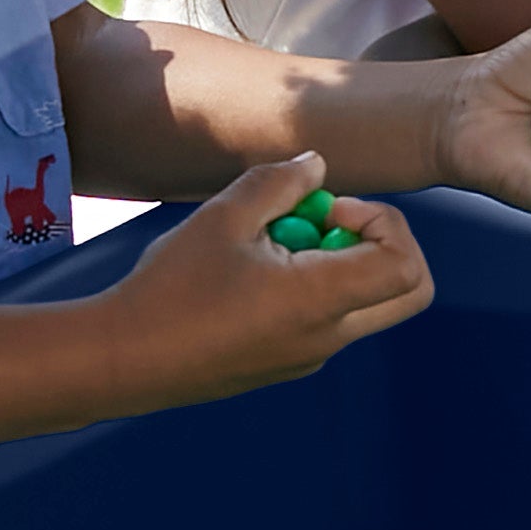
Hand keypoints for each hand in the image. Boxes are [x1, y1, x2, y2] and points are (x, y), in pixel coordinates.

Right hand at [106, 156, 434, 401]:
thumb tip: (317, 166)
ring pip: (366, 302)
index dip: (386, 223)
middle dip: (382, 244)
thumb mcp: (223, 217)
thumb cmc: (170, 289)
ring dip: (340, 262)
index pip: (407, 265)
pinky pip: (330, 319)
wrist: (123, 360)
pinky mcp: (289, 362)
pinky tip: (253, 272)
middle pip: (407, 291)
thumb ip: (278, 183)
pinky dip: (315, 286)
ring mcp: (311, 356)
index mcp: (320, 301)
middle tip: (324, 224)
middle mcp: (328, 336)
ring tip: (272, 243)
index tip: (330, 211)